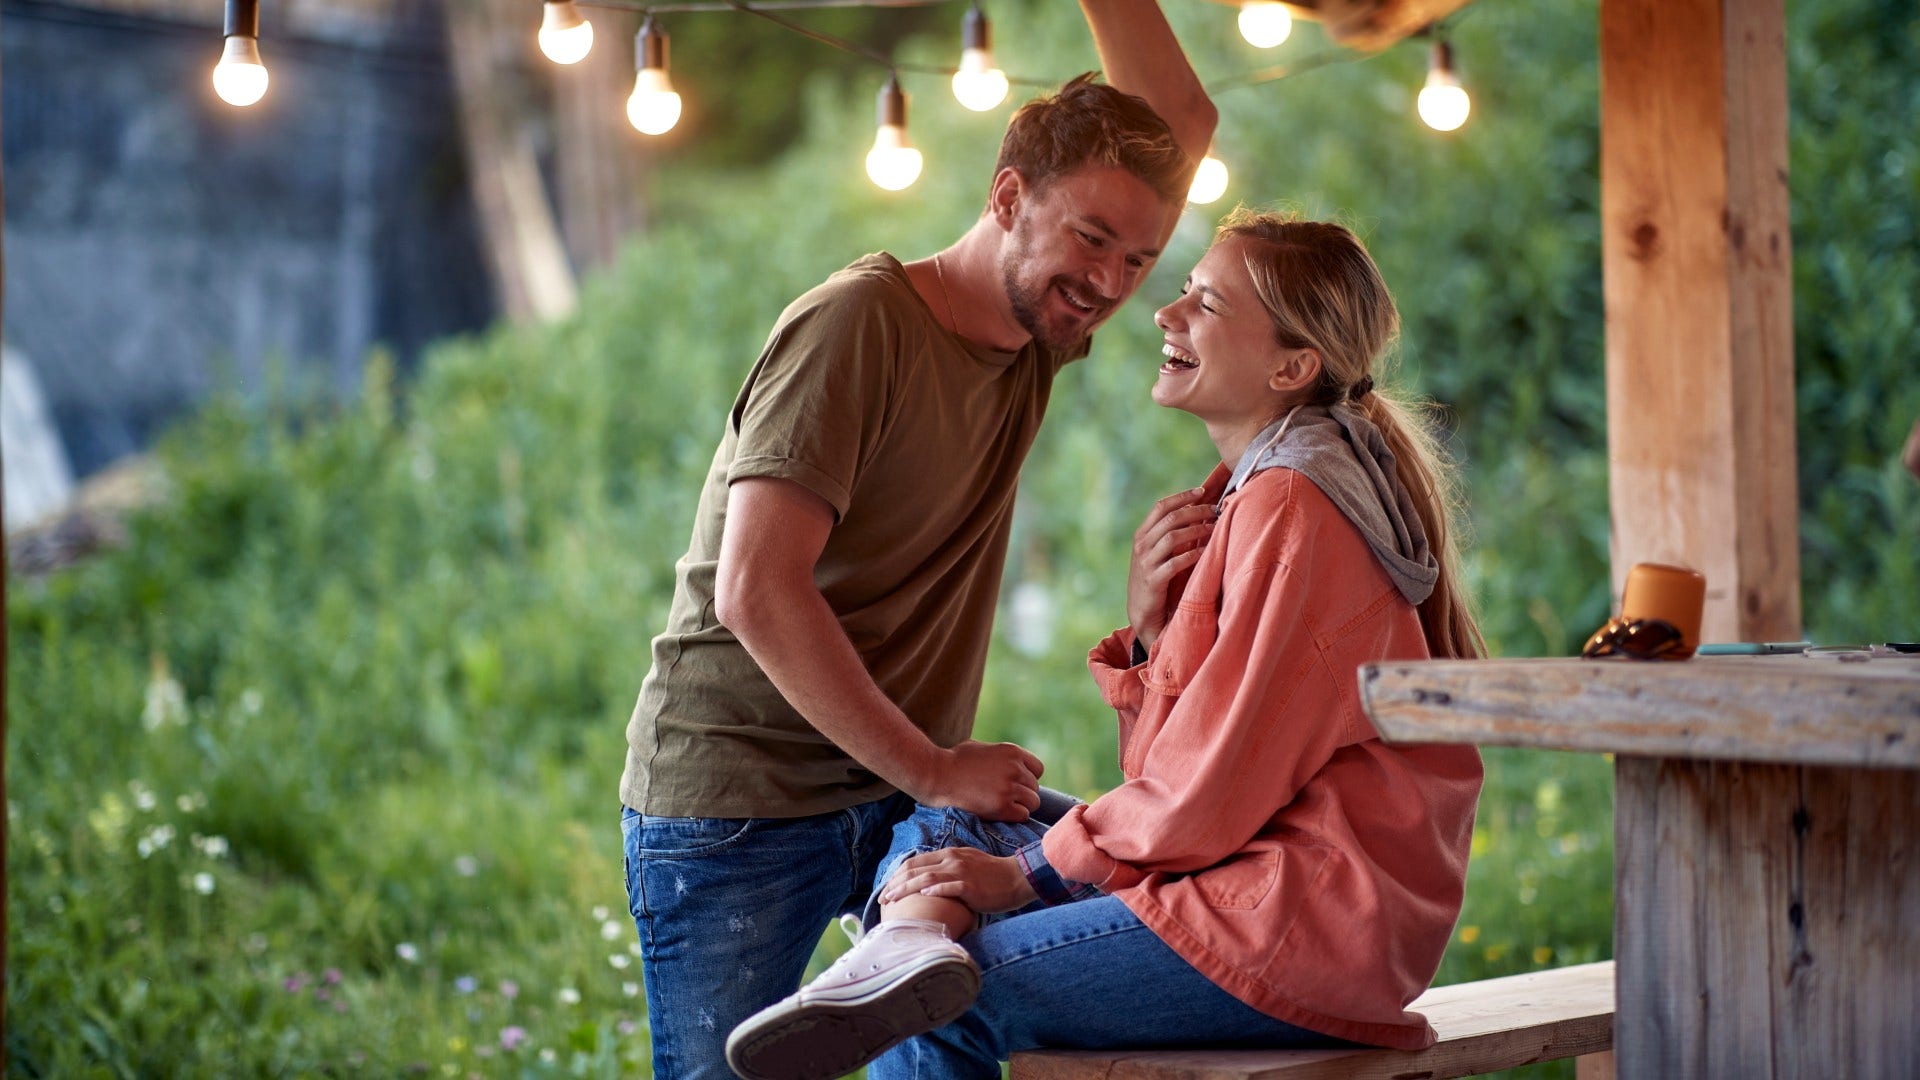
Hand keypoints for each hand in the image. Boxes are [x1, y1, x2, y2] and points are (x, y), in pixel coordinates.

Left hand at [878, 849, 1037, 913]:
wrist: (1017, 878)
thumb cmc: (992, 876)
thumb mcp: (967, 864)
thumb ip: (948, 869)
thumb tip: (929, 883)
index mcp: (949, 854)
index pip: (916, 862)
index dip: (898, 875)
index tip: (887, 888)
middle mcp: (952, 860)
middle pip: (916, 869)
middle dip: (895, 883)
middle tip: (883, 897)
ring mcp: (961, 872)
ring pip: (926, 877)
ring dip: (906, 889)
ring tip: (892, 899)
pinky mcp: (971, 886)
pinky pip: (949, 887)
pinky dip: (934, 891)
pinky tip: (923, 897)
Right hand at [912, 740, 1044, 822]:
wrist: (937, 775)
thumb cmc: (954, 761)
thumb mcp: (982, 747)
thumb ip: (1001, 756)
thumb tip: (1014, 764)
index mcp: (1012, 751)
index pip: (1038, 769)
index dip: (1027, 778)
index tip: (1014, 784)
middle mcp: (1015, 768)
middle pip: (1035, 788)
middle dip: (1022, 794)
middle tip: (1003, 797)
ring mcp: (1009, 788)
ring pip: (1033, 802)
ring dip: (1020, 806)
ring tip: (1002, 806)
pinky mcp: (1002, 806)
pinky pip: (1023, 815)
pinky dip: (1014, 816)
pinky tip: (999, 813)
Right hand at [1127, 487, 1215, 647]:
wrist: (1142, 613)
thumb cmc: (1155, 579)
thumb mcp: (1155, 553)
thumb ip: (1168, 534)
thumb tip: (1196, 511)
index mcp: (1141, 535)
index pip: (1160, 506)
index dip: (1182, 497)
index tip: (1202, 491)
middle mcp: (1141, 545)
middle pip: (1170, 519)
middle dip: (1195, 511)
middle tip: (1215, 510)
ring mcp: (1146, 562)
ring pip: (1173, 537)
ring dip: (1197, 530)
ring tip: (1215, 528)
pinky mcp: (1154, 580)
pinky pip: (1176, 562)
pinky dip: (1193, 554)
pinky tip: (1207, 550)